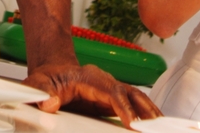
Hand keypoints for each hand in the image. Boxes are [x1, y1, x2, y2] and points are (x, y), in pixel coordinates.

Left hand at [23, 63, 160, 128]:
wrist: (53, 72)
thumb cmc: (47, 78)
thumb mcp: (37, 83)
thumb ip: (40, 92)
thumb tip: (49, 103)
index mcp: (90, 77)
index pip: (112, 91)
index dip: (124, 107)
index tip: (132, 123)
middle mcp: (105, 82)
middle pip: (131, 93)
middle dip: (146, 110)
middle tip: (158, 127)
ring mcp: (111, 90)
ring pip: (136, 98)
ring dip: (150, 113)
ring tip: (162, 128)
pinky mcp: (112, 100)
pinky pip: (133, 106)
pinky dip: (145, 115)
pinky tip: (154, 126)